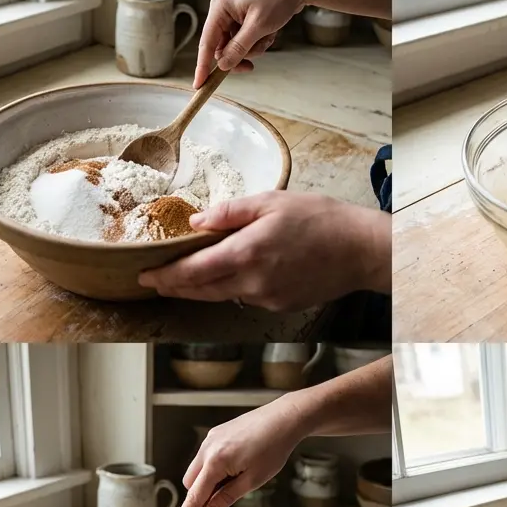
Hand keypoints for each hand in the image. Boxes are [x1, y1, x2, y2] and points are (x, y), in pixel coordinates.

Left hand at [138, 192, 389, 309]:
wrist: (360, 250)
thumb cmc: (321, 219)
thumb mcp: (272, 201)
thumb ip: (230, 212)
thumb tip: (196, 222)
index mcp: (246, 253)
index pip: (193, 272)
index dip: (165, 276)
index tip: (145, 276)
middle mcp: (253, 282)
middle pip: (201, 291)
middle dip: (175, 287)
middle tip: (154, 282)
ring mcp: (267, 298)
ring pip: (222, 296)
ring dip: (200, 290)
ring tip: (183, 280)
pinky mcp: (281, 305)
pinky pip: (247, 297)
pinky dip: (231, 288)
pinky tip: (229, 277)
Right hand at [171, 395, 305, 506]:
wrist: (283, 419)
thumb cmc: (273, 448)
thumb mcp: (254, 480)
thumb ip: (228, 497)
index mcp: (216, 461)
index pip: (195, 495)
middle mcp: (208, 448)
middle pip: (190, 482)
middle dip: (200, 495)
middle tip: (224, 497)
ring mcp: (211, 438)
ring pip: (197, 469)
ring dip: (208, 480)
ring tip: (237, 476)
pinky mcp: (216, 433)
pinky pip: (206, 456)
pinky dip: (213, 467)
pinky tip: (237, 463)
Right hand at [195, 0, 309, 84]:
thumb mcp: (258, 26)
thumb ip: (239, 47)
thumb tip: (222, 65)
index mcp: (220, 8)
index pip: (206, 43)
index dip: (202, 66)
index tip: (199, 85)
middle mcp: (223, 13)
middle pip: (222, 49)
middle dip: (240, 56)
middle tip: (251, 67)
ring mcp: (234, 18)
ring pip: (237, 49)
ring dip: (254, 49)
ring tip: (268, 35)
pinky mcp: (246, 23)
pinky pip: (248, 44)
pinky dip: (260, 43)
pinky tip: (270, 32)